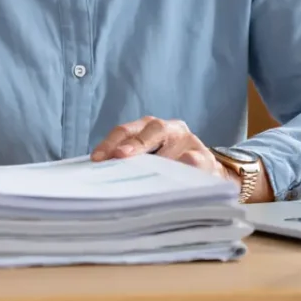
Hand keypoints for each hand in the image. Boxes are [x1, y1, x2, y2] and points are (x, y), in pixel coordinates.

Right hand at [91, 116, 235, 183]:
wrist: (200, 173)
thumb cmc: (202, 171)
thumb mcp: (206, 169)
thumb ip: (199, 164)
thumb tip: (187, 160)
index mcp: (175, 130)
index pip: (154, 131)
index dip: (138, 143)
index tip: (123, 155)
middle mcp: (156, 127)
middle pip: (132, 129)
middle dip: (115, 142)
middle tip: (101, 158)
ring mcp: (141, 135)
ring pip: (120, 135)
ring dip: (106, 147)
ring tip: (94, 161)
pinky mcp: (131, 146)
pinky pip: (116, 146)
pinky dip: (106, 154)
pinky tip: (96, 165)